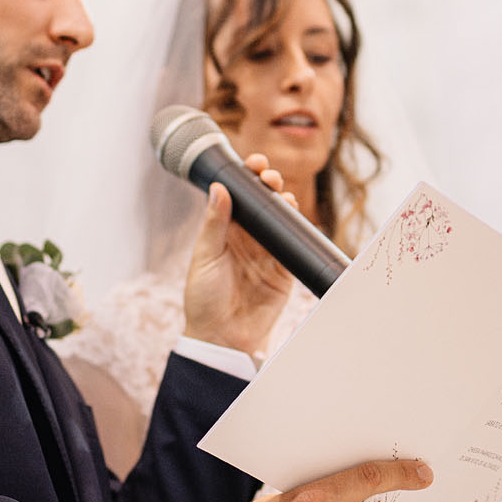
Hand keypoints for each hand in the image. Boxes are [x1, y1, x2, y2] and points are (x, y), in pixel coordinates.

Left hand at [181, 158, 293, 356]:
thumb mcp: (205, 257)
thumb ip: (215, 223)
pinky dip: (296, 228)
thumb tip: (219, 187)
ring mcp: (267, 253)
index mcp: (224, 232)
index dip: (246, 178)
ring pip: (280, 219)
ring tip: (280, 195)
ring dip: (283, 202)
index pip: (238, 197)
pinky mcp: (284, 270)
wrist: (221, 338)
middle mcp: (247, 239)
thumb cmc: (204, 299)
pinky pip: (294, 244)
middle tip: (268, 176)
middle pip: (262, 203)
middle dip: (268, 184)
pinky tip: (293, 215)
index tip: (253, 162)